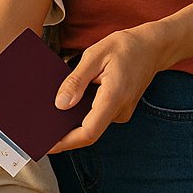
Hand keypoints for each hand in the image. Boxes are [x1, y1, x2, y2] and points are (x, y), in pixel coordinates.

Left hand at [48, 27, 166, 152]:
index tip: (47, 145)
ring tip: (48, 117)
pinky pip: (98, 116)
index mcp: (114, 98)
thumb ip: (76, 81)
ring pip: (93, 124)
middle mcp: (120, 111)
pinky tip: (67, 105)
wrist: (153, 47)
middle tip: (39, 130)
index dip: (66, 142)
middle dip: (64, 134)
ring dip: (72, 123)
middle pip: (88, 131)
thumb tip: (60, 104)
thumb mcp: (94, 56)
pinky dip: (81, 114)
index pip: (88, 132)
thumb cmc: (124, 47)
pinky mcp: (120, 108)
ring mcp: (122, 112)